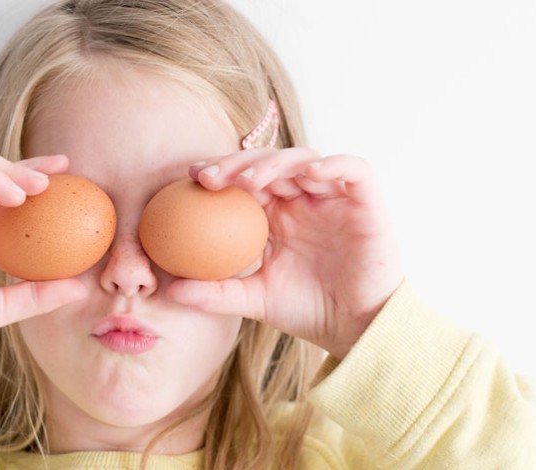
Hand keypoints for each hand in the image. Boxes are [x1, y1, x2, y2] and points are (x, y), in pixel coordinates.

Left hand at [166, 147, 402, 359]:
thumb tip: (169, 291)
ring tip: (249, 180)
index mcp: (276, 214)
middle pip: (268, 163)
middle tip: (209, 177)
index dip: (219, 172)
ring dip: (275, 163)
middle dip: (237, 163)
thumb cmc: (308, 311)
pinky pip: (353, 169)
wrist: (356, 328)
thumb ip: (215, 293)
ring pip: (304, 159)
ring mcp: (334, 196)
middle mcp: (303, 199)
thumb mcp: (254, 300)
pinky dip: (332, 165)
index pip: (244, 180)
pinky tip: (308, 175)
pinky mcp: (366, 200)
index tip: (190, 178)